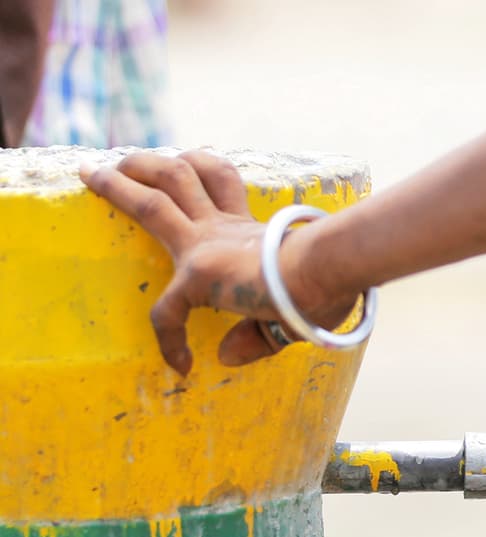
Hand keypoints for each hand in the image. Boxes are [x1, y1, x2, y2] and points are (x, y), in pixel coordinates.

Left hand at [79, 151, 355, 374]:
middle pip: (178, 178)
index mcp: (252, 231)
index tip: (206, 172)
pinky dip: (170, 339)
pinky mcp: (199, 272)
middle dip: (144, 165)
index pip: (223, 192)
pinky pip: (167, 312)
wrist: (329, 275)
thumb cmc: (329, 286)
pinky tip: (178, 364)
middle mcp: (224, 230)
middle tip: (121, 159)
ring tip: (94, 176)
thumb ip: (259, 336)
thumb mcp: (297, 314)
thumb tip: (225, 355)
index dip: (212, 176)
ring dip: (122, 183)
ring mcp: (208, 245)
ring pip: (154, 201)